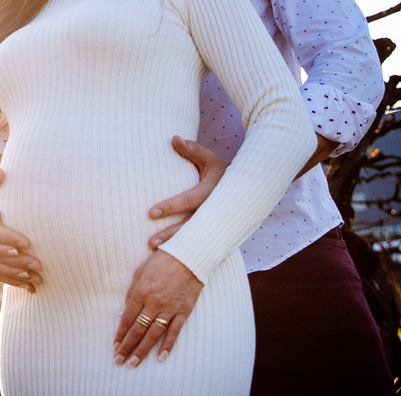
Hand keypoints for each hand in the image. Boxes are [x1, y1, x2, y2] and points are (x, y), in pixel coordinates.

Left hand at [113, 250, 202, 365]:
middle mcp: (154, 303)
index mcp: (141, 292)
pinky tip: (161, 358)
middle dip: (127, 347)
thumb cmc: (163, 260)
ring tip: (133, 363)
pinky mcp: (184, 311)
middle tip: (118, 360)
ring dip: (142, 350)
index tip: (114, 345)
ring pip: (153, 334)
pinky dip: (168, 346)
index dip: (120, 334)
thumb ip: (131, 292)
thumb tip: (122, 312)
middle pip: (137, 330)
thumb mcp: (140, 271)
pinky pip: (174, 332)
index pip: (127, 318)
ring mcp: (169, 309)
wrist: (190, 255)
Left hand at [146, 136, 227, 250]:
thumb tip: (174, 138)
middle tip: (151, 243)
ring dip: (177, 247)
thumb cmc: (223, 172)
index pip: (188, 201)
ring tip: (157, 253)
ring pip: (195, 240)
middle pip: (190, 227)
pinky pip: (202, 247)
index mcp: (212, 193)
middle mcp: (215, 212)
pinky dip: (189, 254)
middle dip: (171, 236)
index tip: (150, 213)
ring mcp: (218, 226)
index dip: (169, 207)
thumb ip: (193, 150)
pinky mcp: (220, 236)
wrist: (250, 191)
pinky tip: (174, 261)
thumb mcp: (210, 159)